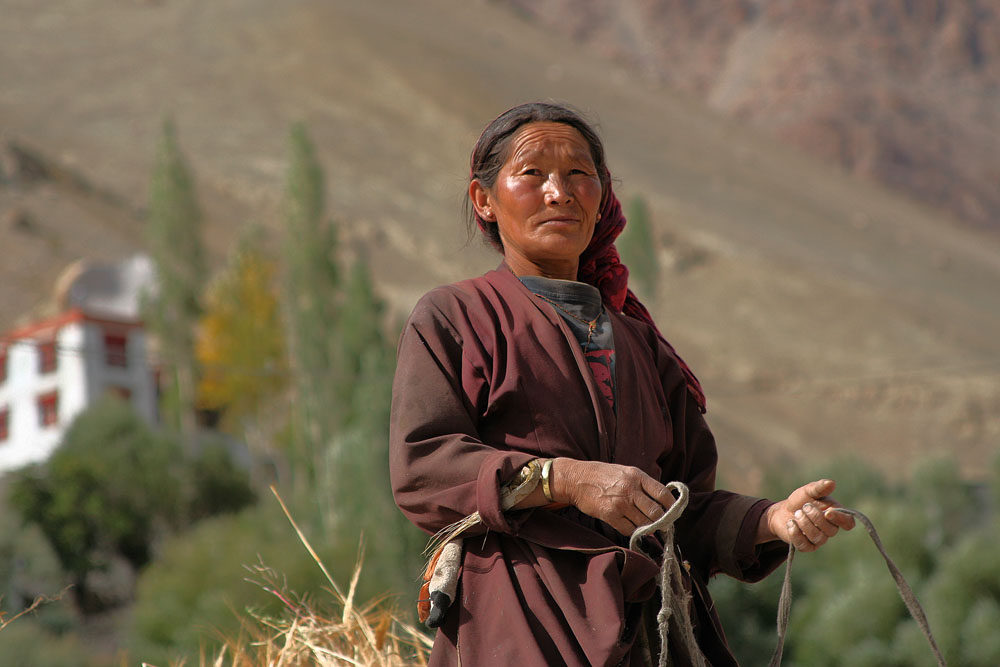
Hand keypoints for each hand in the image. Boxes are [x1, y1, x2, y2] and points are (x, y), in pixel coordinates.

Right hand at [552, 459, 675, 536]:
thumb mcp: (625, 471)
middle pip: (656, 511)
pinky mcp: (610, 515)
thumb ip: (643, 484)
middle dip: (663, 521)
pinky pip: (629, 529)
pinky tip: (634, 528)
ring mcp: (620, 503)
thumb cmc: (602, 474)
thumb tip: (661, 501)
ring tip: (650, 528)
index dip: (672, 506)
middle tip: (663, 525)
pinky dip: (635, 532)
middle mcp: (630, 489)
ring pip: (645, 523)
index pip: (662, 493)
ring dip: (650, 528)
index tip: (673, 512)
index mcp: (636, 475)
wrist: (576, 479)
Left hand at [760, 479, 854, 551]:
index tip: (827, 512)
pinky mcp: (806, 546)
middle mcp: (829, 529)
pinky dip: (795, 533)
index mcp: (835, 515)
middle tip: (804, 507)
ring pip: (817, 537)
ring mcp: (818, 540)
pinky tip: (790, 523)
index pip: (848, 523)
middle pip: (831, 530)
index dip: (841, 520)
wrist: (782, 511)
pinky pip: (804, 545)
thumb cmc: (800, 501)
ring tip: (796, 513)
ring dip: (804, 523)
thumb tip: (831, 482)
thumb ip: (819, 487)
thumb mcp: (808, 491)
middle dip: (815, 517)